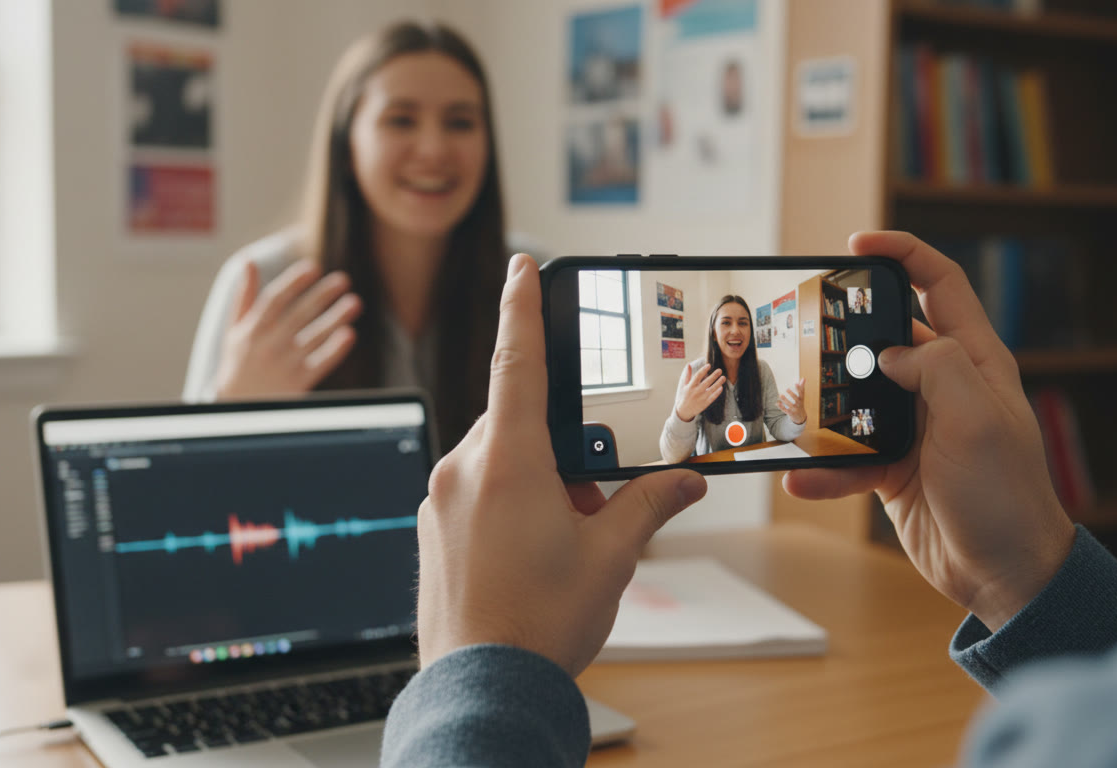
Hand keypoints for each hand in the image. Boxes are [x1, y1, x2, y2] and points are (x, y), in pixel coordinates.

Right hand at [215, 259, 362, 398]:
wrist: (240, 407)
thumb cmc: (239, 363)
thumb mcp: (234, 330)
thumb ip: (244, 297)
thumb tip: (248, 261)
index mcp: (252, 329)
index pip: (274, 300)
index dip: (293, 282)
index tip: (312, 267)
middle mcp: (268, 345)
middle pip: (298, 315)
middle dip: (321, 295)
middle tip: (343, 279)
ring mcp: (284, 364)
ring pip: (313, 337)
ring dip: (335, 318)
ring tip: (354, 302)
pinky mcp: (297, 383)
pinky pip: (320, 363)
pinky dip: (334, 349)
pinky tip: (349, 334)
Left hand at [416, 254, 707, 675]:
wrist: (479, 689)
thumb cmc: (538, 624)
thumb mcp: (611, 558)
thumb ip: (649, 506)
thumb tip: (686, 481)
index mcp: (507, 460)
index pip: (515, 360)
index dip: (523, 307)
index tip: (523, 268)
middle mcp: (463, 468)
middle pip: (517, 421)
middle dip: (558, 447)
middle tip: (590, 500)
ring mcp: (439, 498)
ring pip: (496, 458)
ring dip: (534, 479)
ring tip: (563, 539)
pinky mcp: (430, 527)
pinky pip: (473, 489)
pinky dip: (506, 502)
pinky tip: (530, 553)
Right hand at [674, 363, 725, 422]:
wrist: (684, 411)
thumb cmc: (685, 396)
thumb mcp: (684, 386)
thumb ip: (688, 375)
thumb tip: (689, 364)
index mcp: (690, 386)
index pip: (697, 376)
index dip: (703, 370)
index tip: (709, 365)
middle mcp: (696, 392)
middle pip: (706, 382)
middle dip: (714, 376)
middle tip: (720, 370)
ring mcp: (701, 398)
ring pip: (711, 389)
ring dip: (718, 383)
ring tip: (723, 377)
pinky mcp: (705, 403)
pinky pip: (713, 397)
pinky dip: (717, 392)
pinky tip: (721, 387)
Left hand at [778, 378, 806, 424]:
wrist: (801, 417)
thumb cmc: (800, 403)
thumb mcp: (801, 396)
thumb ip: (801, 387)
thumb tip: (804, 378)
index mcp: (801, 399)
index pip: (801, 393)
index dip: (799, 389)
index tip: (796, 383)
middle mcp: (799, 404)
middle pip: (796, 399)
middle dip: (792, 394)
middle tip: (787, 389)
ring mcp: (795, 409)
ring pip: (790, 405)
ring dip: (785, 400)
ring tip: (780, 395)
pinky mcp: (790, 413)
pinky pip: (786, 410)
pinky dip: (781, 407)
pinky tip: (777, 403)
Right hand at [783, 232, 1073, 631]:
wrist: (1003, 575)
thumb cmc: (1005, 496)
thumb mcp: (977, 420)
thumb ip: (936, 368)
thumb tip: (890, 352)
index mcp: (974, 362)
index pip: (940, 285)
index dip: (901, 254)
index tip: (855, 245)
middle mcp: (943, 387)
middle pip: (884, 339)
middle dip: (843, 336)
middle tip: (804, 335)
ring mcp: (915, 427)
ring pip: (855, 398)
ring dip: (823, 408)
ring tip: (791, 412)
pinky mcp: (892, 468)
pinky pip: (846, 457)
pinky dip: (822, 468)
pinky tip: (800, 476)